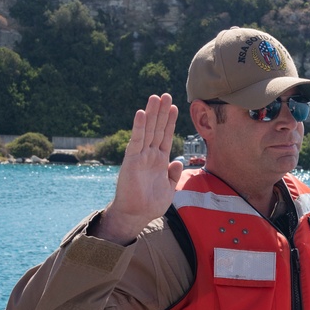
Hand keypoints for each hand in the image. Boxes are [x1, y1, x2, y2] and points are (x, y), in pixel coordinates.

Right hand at [94, 94, 182, 244]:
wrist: (136, 215)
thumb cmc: (151, 204)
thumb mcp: (169, 189)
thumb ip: (173, 175)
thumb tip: (178, 162)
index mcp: (160, 161)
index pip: (166, 137)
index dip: (170, 122)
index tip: (175, 107)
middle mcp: (150, 155)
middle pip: (157, 129)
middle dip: (162, 112)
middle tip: (166, 94)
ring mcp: (140, 156)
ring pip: (147, 130)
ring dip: (151, 113)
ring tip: (156, 96)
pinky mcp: (132, 160)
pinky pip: (136, 140)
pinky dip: (138, 127)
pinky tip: (141, 113)